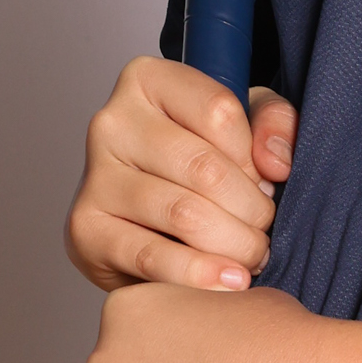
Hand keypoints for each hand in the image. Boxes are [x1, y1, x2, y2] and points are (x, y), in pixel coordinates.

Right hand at [66, 57, 297, 294]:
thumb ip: (273, 123)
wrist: (141, 216)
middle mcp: (112, 121)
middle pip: (204, 167)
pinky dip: (198, 274)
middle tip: (265, 230)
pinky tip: (229, 282)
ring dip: (234, 244)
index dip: (254, 156)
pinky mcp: (85, 228)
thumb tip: (276, 162)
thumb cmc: (196, 160)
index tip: (265, 181)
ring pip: (184, 214)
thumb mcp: (244, 123)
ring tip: (253, 256)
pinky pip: (151, 256)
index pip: (219, 111)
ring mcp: (94, 175)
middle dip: (251, 209)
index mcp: (146, 80)